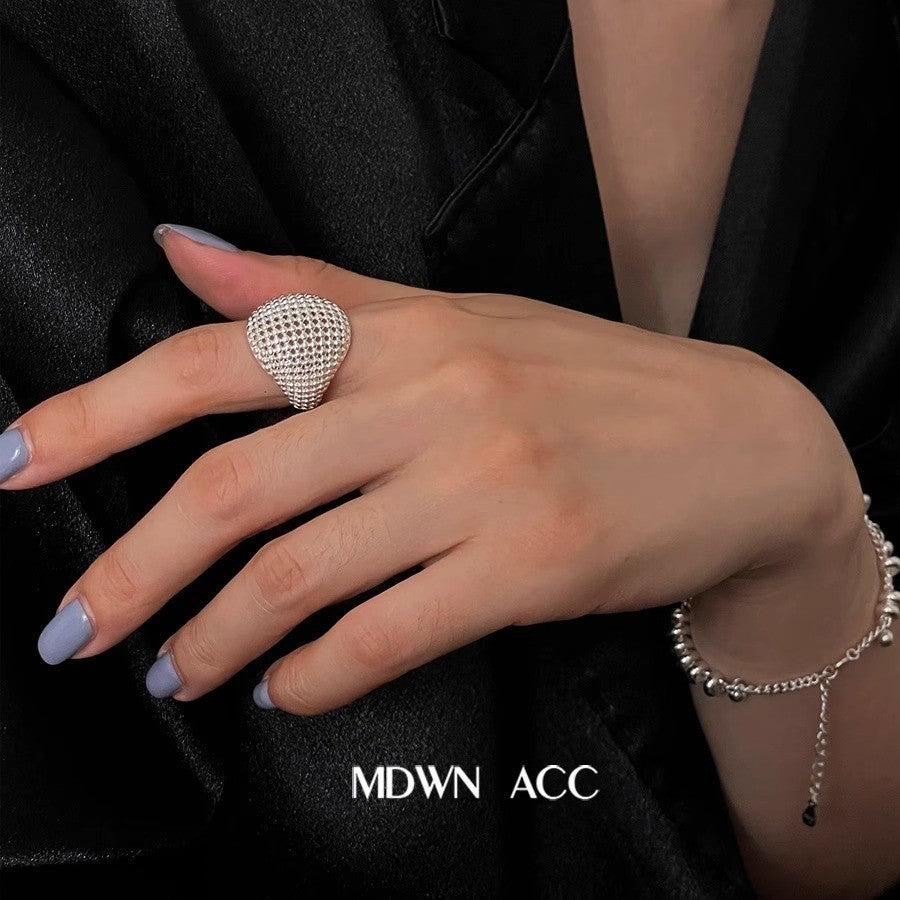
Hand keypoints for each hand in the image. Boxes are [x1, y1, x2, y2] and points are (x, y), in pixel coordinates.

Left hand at [3, 228, 865, 712]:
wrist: (738, 444)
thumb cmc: (591, 382)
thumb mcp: (458, 317)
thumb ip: (316, 288)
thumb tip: (187, 253)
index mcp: (406, 331)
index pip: (219, 356)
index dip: (100, 412)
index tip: (22, 465)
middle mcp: (436, 398)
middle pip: (236, 487)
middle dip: (130, 570)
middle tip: (74, 627)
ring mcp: (487, 485)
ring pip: (300, 574)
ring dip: (213, 638)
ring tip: (176, 671)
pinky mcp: (532, 567)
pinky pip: (385, 634)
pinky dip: (315, 675)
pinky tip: (287, 689)